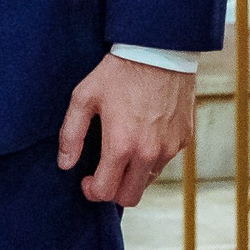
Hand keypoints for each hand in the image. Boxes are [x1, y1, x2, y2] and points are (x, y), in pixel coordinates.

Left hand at [57, 54, 194, 206]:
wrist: (159, 51)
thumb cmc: (118, 72)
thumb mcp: (84, 97)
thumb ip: (71, 134)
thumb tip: (65, 164)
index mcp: (121, 145)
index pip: (106, 192)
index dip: (92, 191)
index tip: (86, 179)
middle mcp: (149, 153)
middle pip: (130, 197)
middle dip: (113, 191)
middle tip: (102, 173)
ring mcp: (170, 148)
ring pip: (148, 180)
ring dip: (133, 175)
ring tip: (122, 150)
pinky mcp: (184, 140)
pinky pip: (165, 161)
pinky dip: (151, 158)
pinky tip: (142, 135)